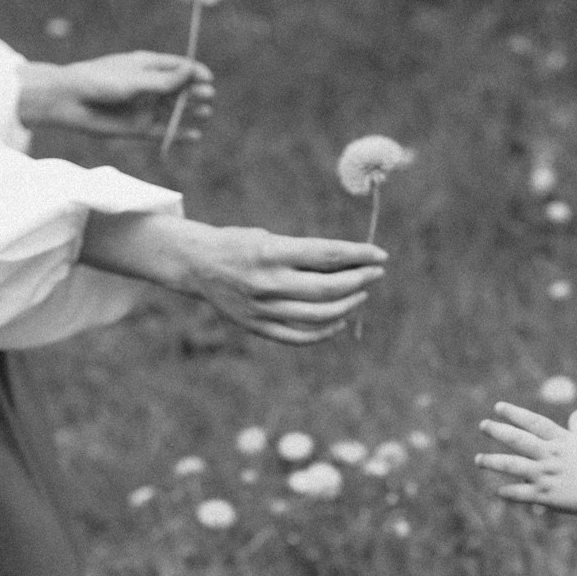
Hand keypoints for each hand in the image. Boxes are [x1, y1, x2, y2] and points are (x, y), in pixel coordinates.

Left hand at [21, 53, 212, 138]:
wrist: (70, 101)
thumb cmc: (99, 82)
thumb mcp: (134, 79)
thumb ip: (163, 81)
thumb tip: (191, 72)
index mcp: (147, 66)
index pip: (178, 67)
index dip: (194, 72)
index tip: (207, 78)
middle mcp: (149, 87)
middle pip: (180, 89)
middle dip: (195, 92)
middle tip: (208, 95)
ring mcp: (145, 108)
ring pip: (175, 111)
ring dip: (191, 111)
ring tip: (205, 112)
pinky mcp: (139, 128)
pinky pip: (164, 132)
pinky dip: (180, 135)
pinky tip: (195, 135)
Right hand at [162, 219, 385, 343]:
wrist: (197, 264)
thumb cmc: (241, 244)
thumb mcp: (271, 238)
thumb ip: (306, 253)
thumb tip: (352, 264)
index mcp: (271, 252)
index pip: (327, 255)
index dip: (358, 255)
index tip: (380, 255)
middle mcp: (267, 282)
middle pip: (328, 288)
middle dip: (359, 280)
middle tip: (376, 273)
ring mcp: (262, 309)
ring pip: (318, 315)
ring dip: (347, 306)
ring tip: (361, 295)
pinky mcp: (257, 327)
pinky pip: (299, 337)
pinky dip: (325, 333)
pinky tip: (340, 322)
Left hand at [475, 404, 576, 528]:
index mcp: (560, 440)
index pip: (533, 422)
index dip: (514, 413)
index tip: (498, 407)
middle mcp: (550, 455)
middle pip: (518, 440)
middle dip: (498, 431)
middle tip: (483, 425)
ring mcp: (546, 475)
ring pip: (513, 466)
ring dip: (493, 462)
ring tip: (478, 460)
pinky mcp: (546, 496)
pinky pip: (521, 494)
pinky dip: (509, 493)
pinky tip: (498, 491)